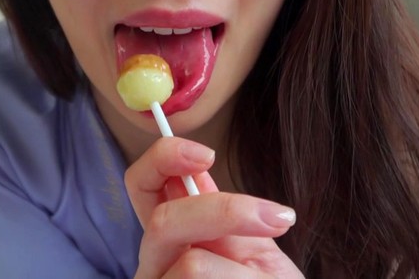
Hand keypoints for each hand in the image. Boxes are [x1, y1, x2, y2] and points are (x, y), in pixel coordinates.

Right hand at [125, 137, 304, 277]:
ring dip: (244, 273)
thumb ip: (224, 215)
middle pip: (162, 222)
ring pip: (190, 267)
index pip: (142, 183)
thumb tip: (200, 170)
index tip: (207, 153)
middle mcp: (154, 264)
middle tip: (276, 218)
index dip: (163, 158)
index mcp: (173, 233)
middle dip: (225, 212)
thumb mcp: (253, 247)